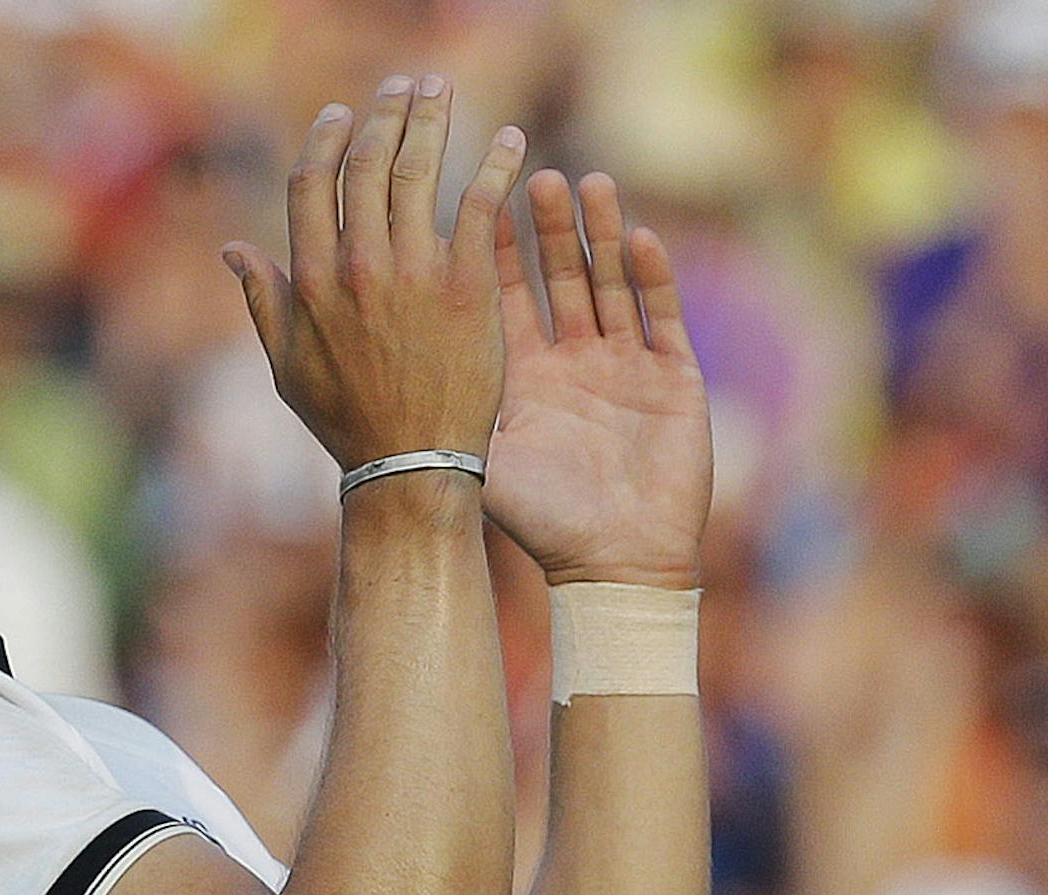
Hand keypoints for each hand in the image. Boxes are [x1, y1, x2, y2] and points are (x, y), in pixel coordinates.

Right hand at [224, 76, 527, 469]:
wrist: (410, 464)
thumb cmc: (346, 421)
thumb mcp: (286, 365)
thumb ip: (261, 300)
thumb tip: (233, 250)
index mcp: (309, 280)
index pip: (312, 183)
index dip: (325, 139)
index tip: (341, 113)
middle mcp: (357, 266)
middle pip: (366, 164)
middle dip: (384, 113)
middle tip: (402, 85)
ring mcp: (413, 271)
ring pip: (417, 171)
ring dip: (430, 119)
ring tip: (441, 88)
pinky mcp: (465, 284)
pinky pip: (480, 205)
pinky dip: (495, 164)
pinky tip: (509, 138)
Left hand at [484, 172, 711, 586]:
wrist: (613, 565)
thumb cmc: (542, 522)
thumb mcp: (483, 456)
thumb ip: (445, 401)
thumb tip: (374, 358)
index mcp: (521, 374)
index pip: (503, 294)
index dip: (494, 246)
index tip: (477, 195)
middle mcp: (571, 360)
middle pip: (558, 276)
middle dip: (546, 227)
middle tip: (533, 175)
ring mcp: (625, 364)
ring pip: (611, 281)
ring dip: (599, 233)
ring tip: (586, 182)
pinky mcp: (673, 376)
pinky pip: (661, 316)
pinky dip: (652, 276)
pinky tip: (640, 235)